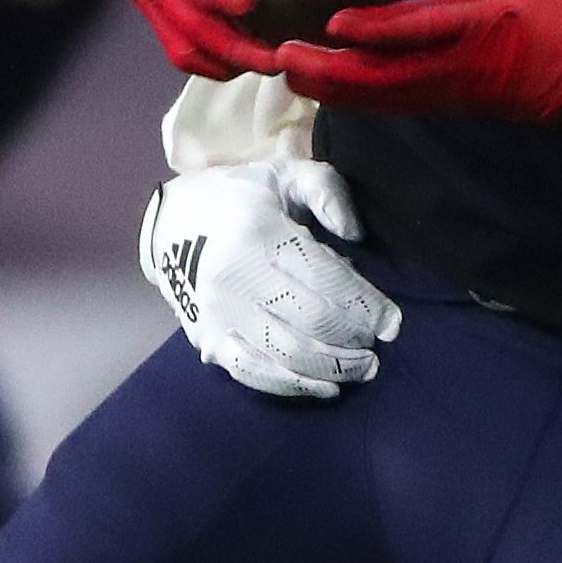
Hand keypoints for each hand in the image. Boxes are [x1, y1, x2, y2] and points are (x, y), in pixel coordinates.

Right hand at [141, 155, 401, 400]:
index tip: (393, 323)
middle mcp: (232, 279)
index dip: (367, 306)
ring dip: (332, 371)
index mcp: (256, 234)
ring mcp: (216, 315)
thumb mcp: (285, 175)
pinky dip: (292, 386)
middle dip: (354, 341)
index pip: (326, 280)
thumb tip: (357, 236)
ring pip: (285, 357)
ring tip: (362, 370)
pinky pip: (254, 373)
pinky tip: (323, 387)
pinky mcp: (206, 339)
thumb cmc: (240, 197)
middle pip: (310, 324)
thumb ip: (328, 193)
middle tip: (379, 347)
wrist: (168, 223)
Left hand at [274, 0, 561, 136]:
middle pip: (385, 82)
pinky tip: (333, 85)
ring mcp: (461, 91)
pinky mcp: (462, 103)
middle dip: (331, 75)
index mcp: (488, 23)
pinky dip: (364, 97)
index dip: (374, 32)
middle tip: (281, 60)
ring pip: (386, 100)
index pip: (419, 32)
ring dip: (338, 90)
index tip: (332, 23)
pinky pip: (401, 104)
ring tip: (290, 74)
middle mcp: (465, 66)